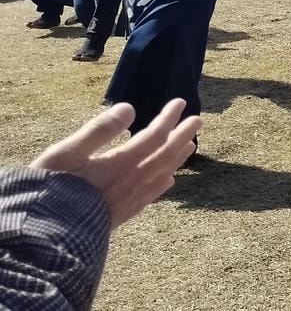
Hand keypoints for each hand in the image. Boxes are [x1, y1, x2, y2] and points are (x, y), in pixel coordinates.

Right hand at [31, 99, 200, 228]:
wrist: (42, 237)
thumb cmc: (49, 189)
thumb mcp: (66, 153)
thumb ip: (99, 130)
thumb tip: (129, 108)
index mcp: (120, 164)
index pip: (154, 136)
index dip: (168, 118)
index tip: (180, 102)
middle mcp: (131, 182)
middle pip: (165, 155)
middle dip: (182, 135)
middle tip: (198, 120)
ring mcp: (128, 201)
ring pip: (162, 175)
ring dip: (177, 158)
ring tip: (190, 145)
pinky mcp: (119, 217)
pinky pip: (151, 196)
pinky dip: (163, 184)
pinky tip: (168, 180)